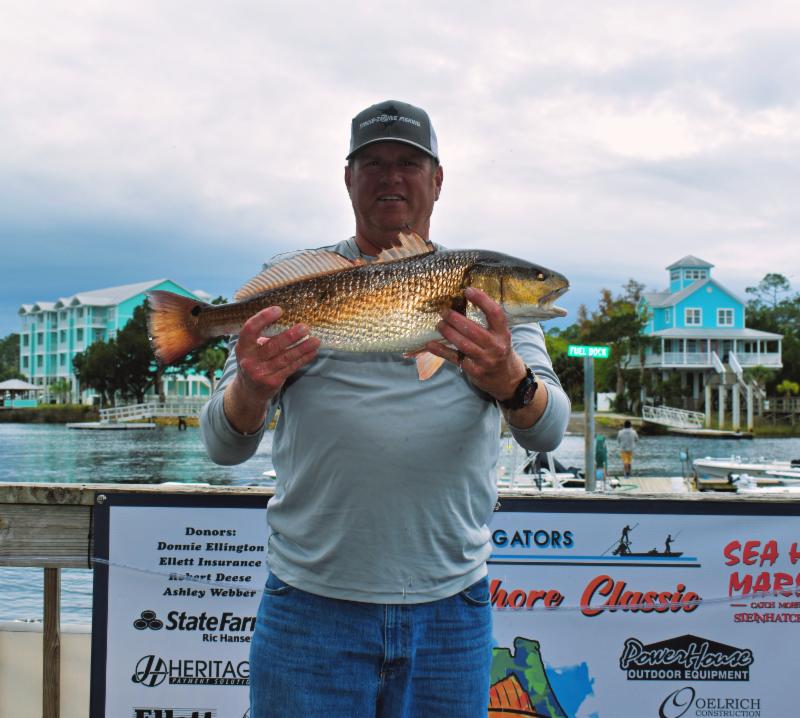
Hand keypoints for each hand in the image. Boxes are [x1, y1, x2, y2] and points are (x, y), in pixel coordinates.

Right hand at [224, 306, 319, 433]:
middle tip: (305, 327)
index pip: (250, 329)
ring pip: (285, 358)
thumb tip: (287, 317)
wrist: (248, 392)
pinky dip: (303, 359)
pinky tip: (312, 352)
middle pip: (272, 346)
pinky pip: (291, 368)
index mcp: (242, 347)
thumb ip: (262, 335)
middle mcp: (249, 361)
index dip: (263, 318)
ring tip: (315, 340)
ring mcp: (260, 373)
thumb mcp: (250, 349)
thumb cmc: (254, 361)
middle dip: (290, 336)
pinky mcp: (272, 382)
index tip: (279, 310)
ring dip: (302, 348)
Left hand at [425, 287, 525, 400]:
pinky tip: (431, 345)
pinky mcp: (474, 371)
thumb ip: (487, 323)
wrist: (506, 379)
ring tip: (439, 324)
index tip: (467, 291)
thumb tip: (461, 303)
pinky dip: (441, 351)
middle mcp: (496, 346)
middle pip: (473, 330)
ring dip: (448, 332)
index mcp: (503, 333)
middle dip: (455, 319)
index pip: (495, 313)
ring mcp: (485, 360)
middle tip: (444, 311)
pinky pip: (455, 358)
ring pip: (463, 344)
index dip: (482, 300)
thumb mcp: (499, 335)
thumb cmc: (498, 350)